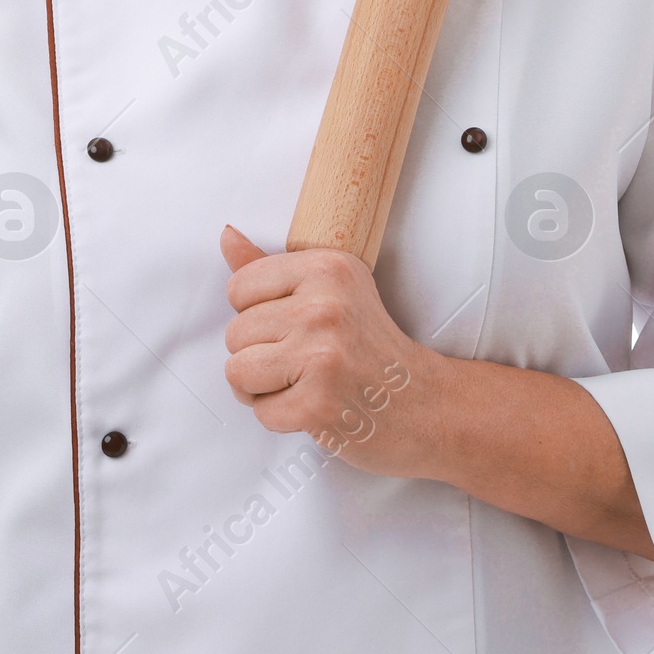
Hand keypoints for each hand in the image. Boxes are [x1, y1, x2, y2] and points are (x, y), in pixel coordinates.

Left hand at [219, 224, 435, 473]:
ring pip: (238, 373)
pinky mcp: (318, 404)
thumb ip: (271, 267)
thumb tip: (227, 235)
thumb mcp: (331, 290)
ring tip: (303, 383)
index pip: (238, 288)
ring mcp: (321, 356)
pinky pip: (261, 412)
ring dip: (263, 388)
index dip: (256, 314)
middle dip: (260, 355)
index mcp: (326, 267)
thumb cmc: (373, 347)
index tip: (293, 325)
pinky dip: (282, 418)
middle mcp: (323, 307)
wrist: (426, 403)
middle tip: (304, 361)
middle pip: (235, 334)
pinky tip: (315, 406)